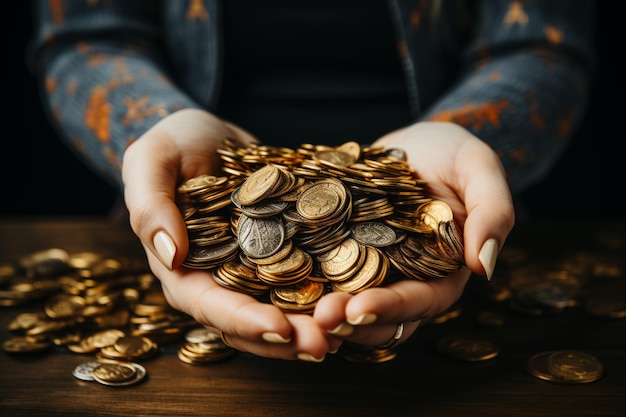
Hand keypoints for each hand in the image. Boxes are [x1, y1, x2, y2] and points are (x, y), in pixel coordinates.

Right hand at [122, 109, 336, 360]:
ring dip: (308, 328)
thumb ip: (150, 205)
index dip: (242, 319)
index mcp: (180, 267)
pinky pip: (298, 284)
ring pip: (276, 312)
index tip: (279, 326)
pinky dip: (321, 298)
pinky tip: (351, 305)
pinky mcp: (277, 257)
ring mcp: (248, 271)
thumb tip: (171, 254)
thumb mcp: (151, 160)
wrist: (209, 134)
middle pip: (247, 321)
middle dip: (284, 338)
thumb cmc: (174, 143)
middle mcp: (214, 279)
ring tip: (345, 336)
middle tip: (324, 344)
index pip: (207, 304)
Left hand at [313, 121, 514, 347]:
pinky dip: (304, 288)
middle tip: (318, 319)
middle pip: (378, 317)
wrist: (413, 142)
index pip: (420, 301)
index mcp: (443, 271)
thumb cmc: (451, 153)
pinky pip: (320, 278)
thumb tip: (486, 267)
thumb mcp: (478, 168)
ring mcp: (369, 271)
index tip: (358, 308)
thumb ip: (493, 211)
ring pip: (347, 307)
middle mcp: (404, 280)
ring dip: (322, 316)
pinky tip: (276, 287)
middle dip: (348, 321)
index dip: (391, 308)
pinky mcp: (338, 255)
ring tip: (295, 314)